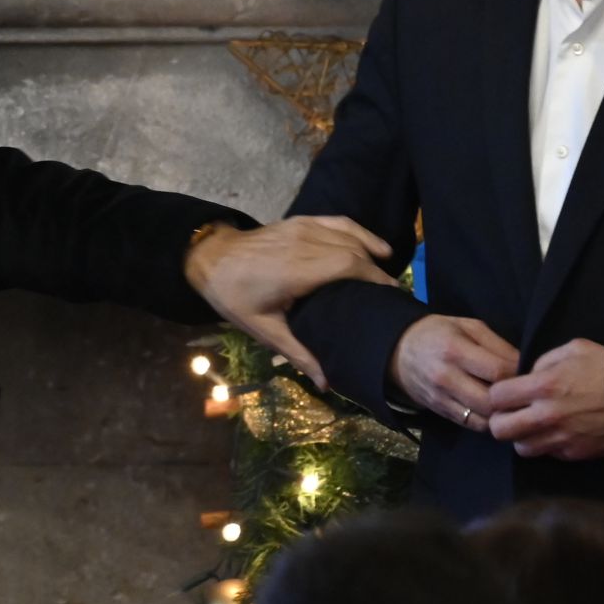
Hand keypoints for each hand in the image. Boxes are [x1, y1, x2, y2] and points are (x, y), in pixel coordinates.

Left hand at [188, 215, 398, 389]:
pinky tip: (375, 247)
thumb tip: (326, 383)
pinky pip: (338, 222)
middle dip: (378, 272)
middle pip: (355, 252)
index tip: (392, 298)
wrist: (210, 258)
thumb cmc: (234, 296)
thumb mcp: (263, 329)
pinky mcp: (301, 220)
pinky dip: (360, 232)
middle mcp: (304, 243)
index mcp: (297, 270)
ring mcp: (303, 228)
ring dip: (373, 253)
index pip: (349, 266)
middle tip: (393, 297)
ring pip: (350, 235)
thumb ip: (298, 353)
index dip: (375, 280)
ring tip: (388, 276)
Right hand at [389, 315, 518, 431]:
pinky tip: (495, 411)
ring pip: (483, 419)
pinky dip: (488, 422)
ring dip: (502, 415)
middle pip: (491, 401)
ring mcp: (441, 398)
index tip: (529, 373)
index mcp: (455, 349)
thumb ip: (497, 345)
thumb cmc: (440, 333)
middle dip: (513, 400)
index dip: (519, 375)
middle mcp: (446, 377)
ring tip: (512, 404)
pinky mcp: (440, 412)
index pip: (498, 372)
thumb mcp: (468, 326)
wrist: (399, 351)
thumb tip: (525, 366)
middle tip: (524, 393)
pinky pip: (472, 425)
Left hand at [488, 338, 603, 459]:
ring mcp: (561, 439)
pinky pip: (547, 454)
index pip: (496, 397)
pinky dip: (545, 446)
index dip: (497, 394)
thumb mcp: (573, 350)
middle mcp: (546, 416)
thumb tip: (526, 377)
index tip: (506, 392)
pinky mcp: (575, 454)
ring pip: (521, 448)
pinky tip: (554, 433)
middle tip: (511, 413)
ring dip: (522, 437)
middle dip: (500, 420)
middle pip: (500, 430)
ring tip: (532, 425)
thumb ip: (542, 361)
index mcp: (543, 386)